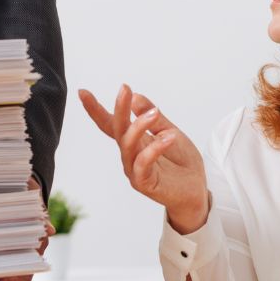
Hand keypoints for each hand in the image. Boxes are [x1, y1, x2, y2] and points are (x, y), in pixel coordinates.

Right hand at [79, 84, 208, 232]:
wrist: (197, 190)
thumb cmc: (182, 163)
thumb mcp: (169, 131)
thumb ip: (153, 117)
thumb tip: (135, 97)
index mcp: (134, 141)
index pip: (110, 123)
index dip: (95, 109)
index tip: (83, 92)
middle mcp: (130, 155)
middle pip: (117, 130)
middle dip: (119, 109)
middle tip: (124, 90)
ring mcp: (134, 170)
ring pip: (128, 145)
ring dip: (139, 126)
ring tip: (154, 113)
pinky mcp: (144, 183)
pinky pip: (143, 164)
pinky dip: (154, 149)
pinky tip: (168, 138)